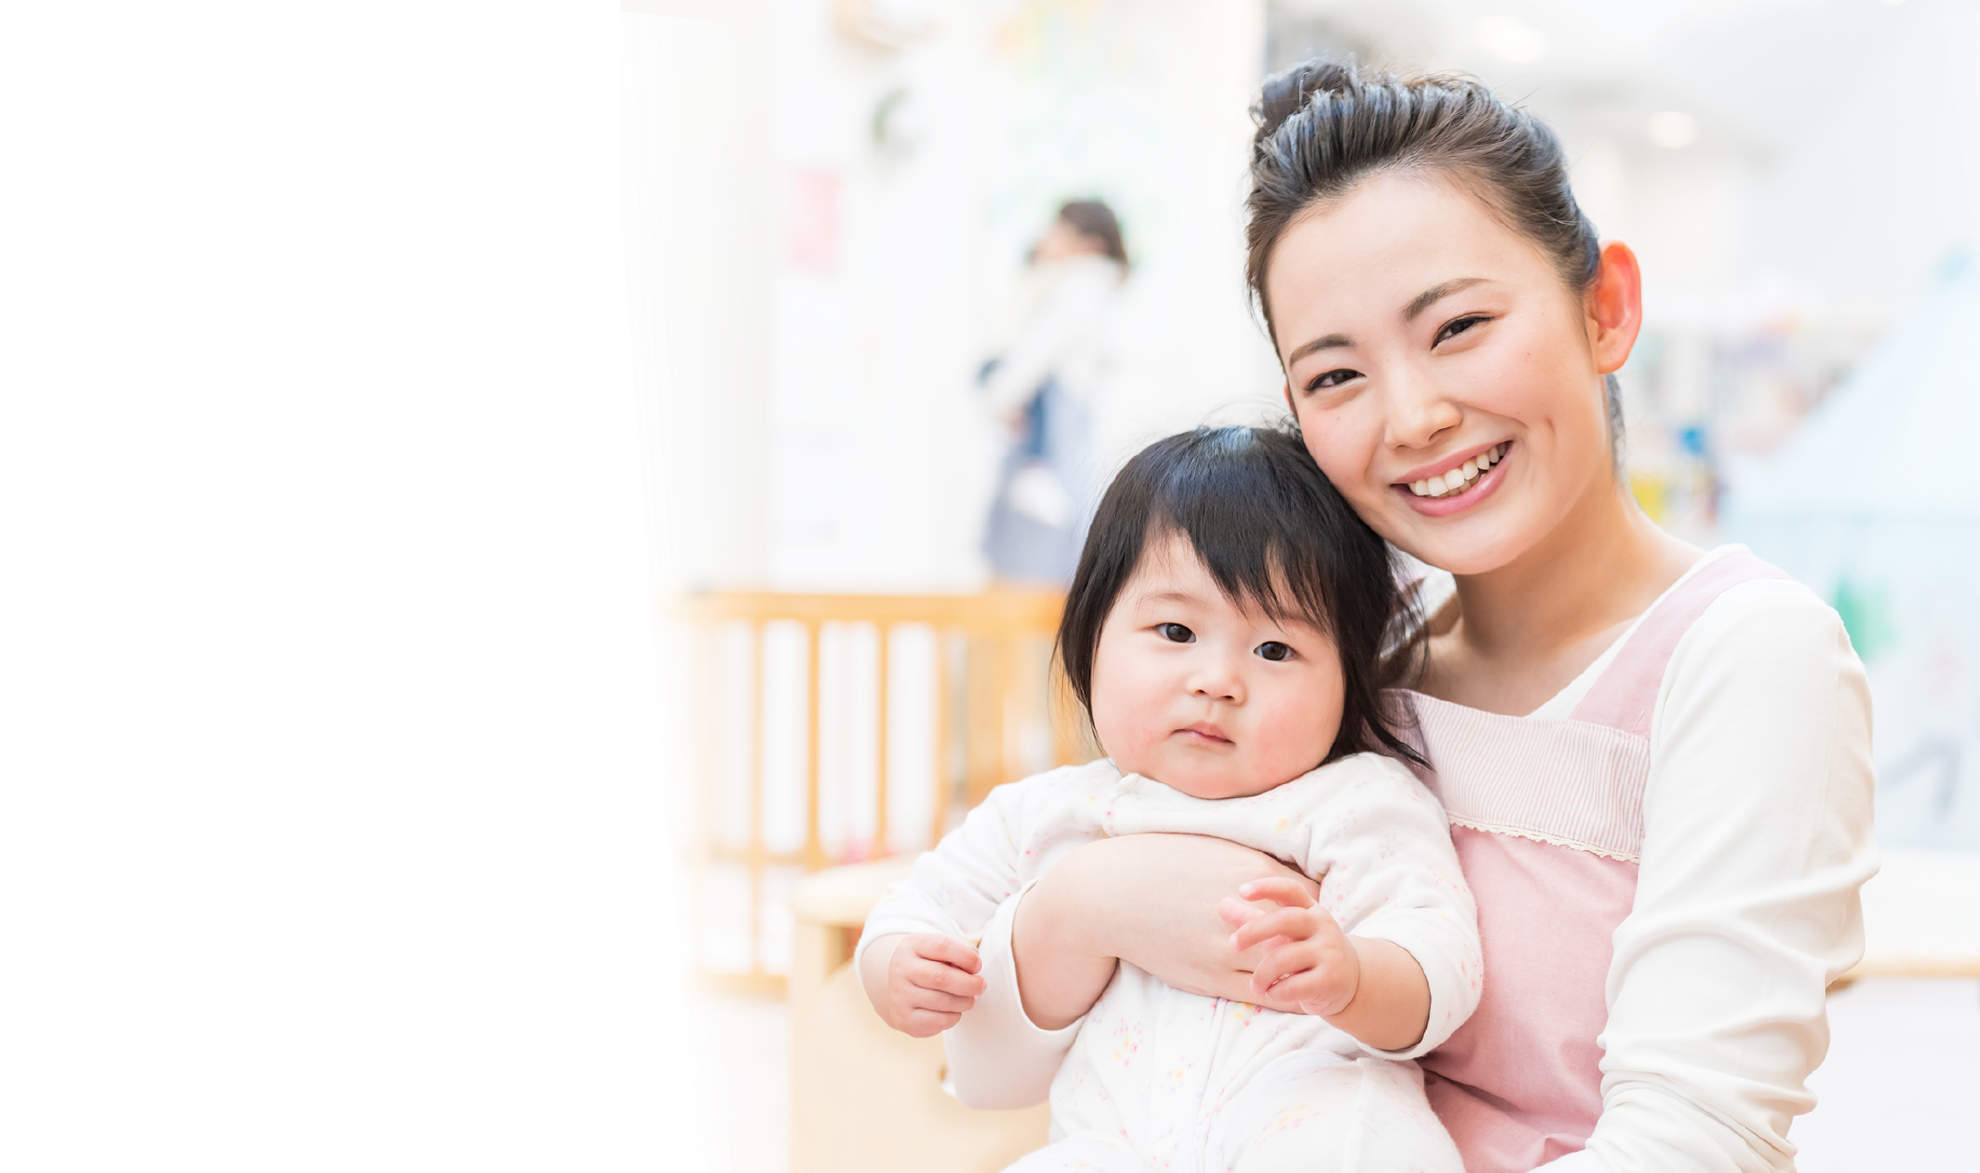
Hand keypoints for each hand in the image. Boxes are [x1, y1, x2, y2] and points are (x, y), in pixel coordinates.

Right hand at [879, 933, 986, 1037]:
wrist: (900, 989)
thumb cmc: (930, 964)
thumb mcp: (942, 949)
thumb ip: (962, 949)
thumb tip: (974, 968)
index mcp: (912, 946)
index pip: (942, 946)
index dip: (966, 956)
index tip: (977, 965)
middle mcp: (901, 969)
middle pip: (940, 977)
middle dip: (969, 983)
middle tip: (981, 986)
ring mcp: (900, 995)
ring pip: (942, 1001)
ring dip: (965, 1001)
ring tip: (970, 999)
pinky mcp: (905, 1019)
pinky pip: (939, 1021)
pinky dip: (955, 1016)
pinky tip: (954, 1010)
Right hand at [1021, 833, 1316, 1011]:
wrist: (1109, 895)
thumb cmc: (1155, 863)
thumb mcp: (1208, 848)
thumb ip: (1245, 863)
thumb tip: (1272, 872)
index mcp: (1249, 874)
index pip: (1307, 894)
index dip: (1312, 906)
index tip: (1310, 914)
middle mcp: (1247, 912)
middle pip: (1305, 932)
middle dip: (1313, 941)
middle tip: (1319, 948)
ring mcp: (1228, 947)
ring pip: (1288, 966)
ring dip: (1301, 970)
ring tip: (1309, 975)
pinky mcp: (1211, 975)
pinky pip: (1263, 991)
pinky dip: (1283, 993)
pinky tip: (1289, 993)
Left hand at [1224, 876, 1358, 1017]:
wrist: (1351, 981)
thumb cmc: (1307, 951)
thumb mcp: (1283, 933)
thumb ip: (1253, 919)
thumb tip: (1222, 904)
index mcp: (1310, 910)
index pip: (1290, 890)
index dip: (1266, 887)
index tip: (1242, 891)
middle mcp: (1322, 926)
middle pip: (1285, 919)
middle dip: (1253, 930)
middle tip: (1233, 944)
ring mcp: (1329, 952)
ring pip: (1285, 958)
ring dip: (1262, 974)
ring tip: (1255, 985)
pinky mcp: (1331, 980)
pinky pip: (1294, 986)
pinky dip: (1276, 991)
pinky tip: (1273, 992)